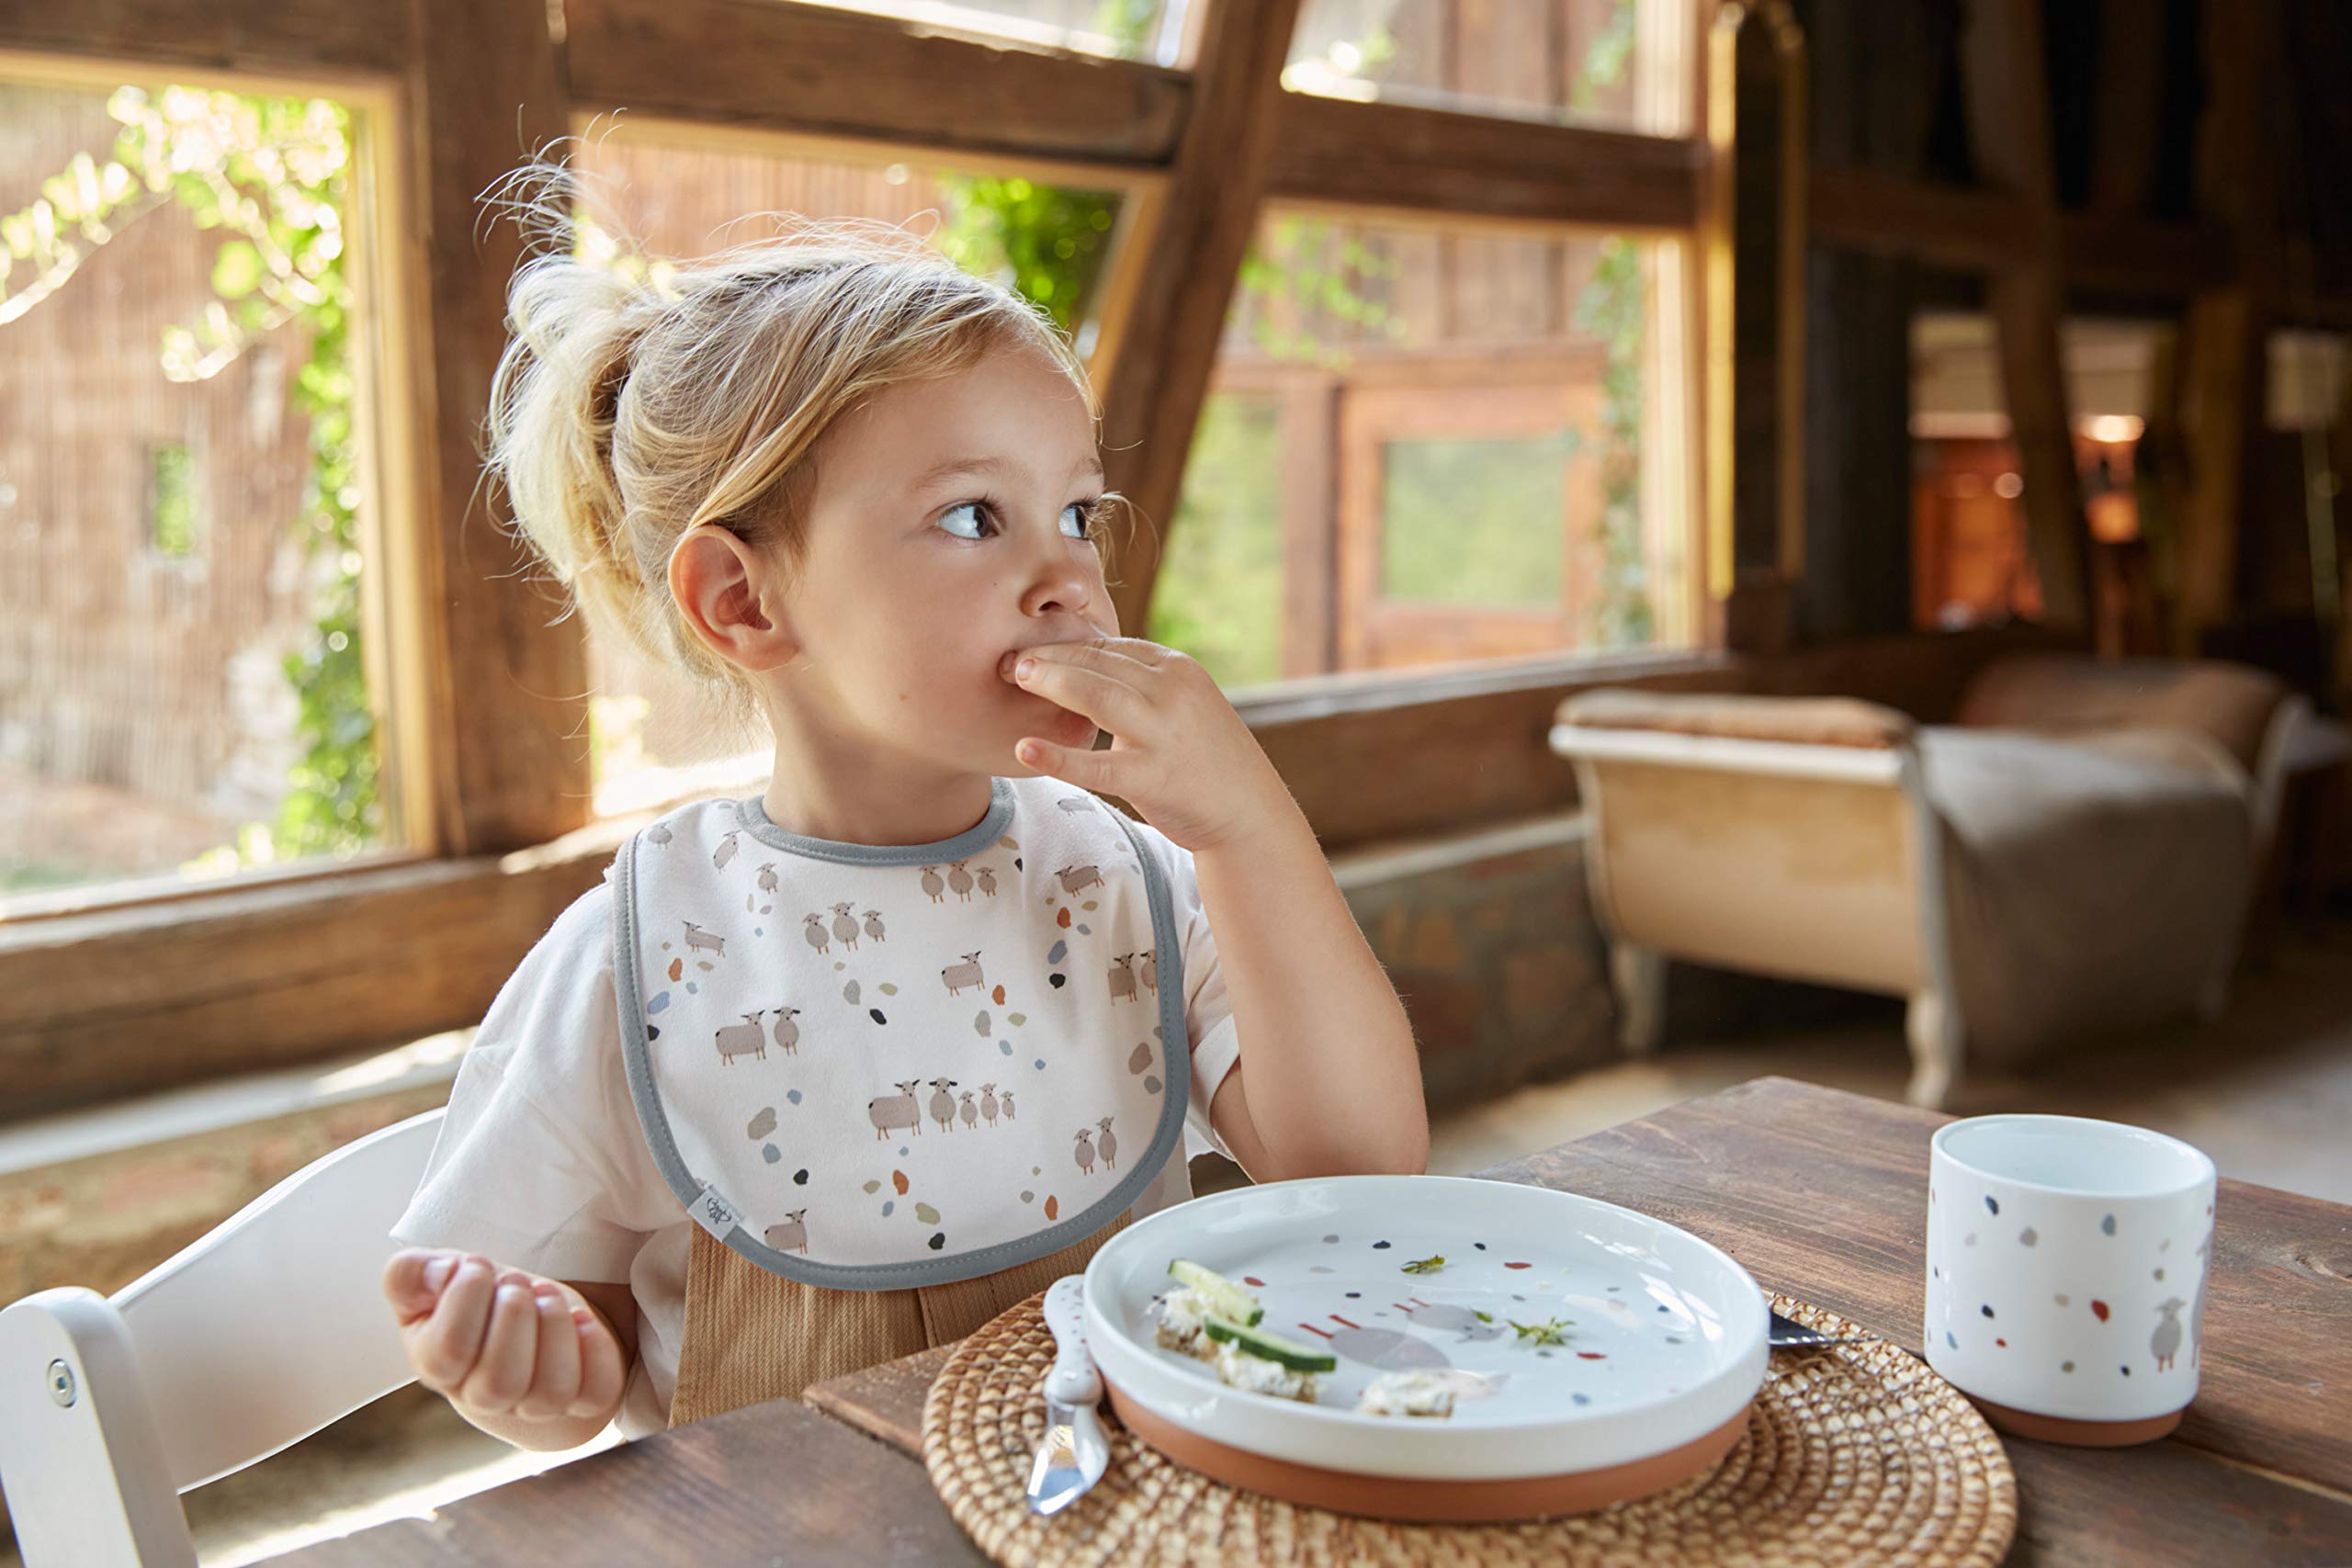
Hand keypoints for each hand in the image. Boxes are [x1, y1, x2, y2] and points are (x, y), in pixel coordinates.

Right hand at [382, 1249, 626, 1422]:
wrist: (534, 1311)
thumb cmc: (482, 1295)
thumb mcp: (438, 1276)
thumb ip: (411, 1273)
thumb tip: (436, 1274)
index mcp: (438, 1366)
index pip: (446, 1354)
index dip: (466, 1300)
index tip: (478, 1265)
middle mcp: (485, 1397)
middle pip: (499, 1384)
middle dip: (515, 1317)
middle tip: (519, 1283)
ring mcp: (537, 1406)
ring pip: (550, 1393)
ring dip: (555, 1330)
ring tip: (549, 1297)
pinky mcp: (586, 1400)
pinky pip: (598, 1393)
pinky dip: (596, 1352)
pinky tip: (583, 1320)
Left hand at [1000, 637, 1293, 851]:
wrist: (1249, 812)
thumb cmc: (1205, 759)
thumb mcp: (1180, 706)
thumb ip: (1138, 686)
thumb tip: (1082, 667)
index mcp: (1177, 670)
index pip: (1110, 646)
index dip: (1065, 644)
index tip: (1029, 647)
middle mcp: (1173, 693)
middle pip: (1098, 663)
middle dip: (1050, 657)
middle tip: (1010, 658)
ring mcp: (1164, 734)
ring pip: (1098, 696)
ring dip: (1052, 682)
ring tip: (1016, 677)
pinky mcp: (1154, 778)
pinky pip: (1097, 767)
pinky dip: (1058, 757)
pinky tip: (1025, 750)